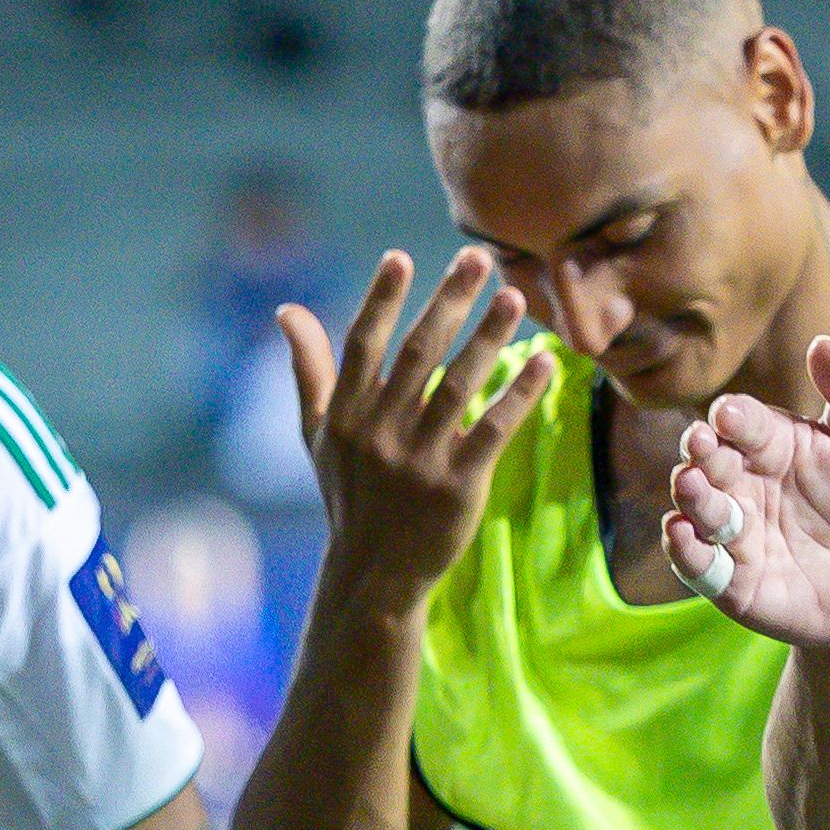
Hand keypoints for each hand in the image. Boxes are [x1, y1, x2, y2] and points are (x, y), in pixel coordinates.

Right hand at [277, 252, 551, 594]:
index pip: (363, 345)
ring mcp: (418, 461)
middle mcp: (378, 433)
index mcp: (345, 416)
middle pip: (418, 354)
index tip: (401, 257)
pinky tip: (542, 362)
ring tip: (514, 298)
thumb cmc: (349, 494)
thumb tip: (287, 311)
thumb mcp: (318, 435)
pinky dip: (519, 394)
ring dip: (489, 337)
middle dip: (448, 302)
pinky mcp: (457, 487)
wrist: (374, 572)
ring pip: (459, 386)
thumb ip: (310, 370)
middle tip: (478, 259)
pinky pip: (493, 430)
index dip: (381, 300)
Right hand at [662, 336, 829, 652]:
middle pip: (709, 461)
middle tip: (701, 444)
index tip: (731, 414)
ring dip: (691, 496)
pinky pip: (699, 565)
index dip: (734, 417)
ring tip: (693, 484)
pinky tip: (681, 533)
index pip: (742, 422)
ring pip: (698, 508)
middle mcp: (744, 484)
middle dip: (701, 451)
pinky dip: (684, 550)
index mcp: (771, 445)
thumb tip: (825, 342)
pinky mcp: (732, 580)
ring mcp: (735, 532)